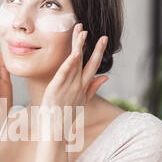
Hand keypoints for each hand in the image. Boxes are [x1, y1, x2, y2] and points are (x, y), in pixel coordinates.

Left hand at [40, 23, 108, 137]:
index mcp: (83, 87)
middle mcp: (78, 85)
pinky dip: (69, 63)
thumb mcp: (82, 101)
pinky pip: (64, 73)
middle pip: (87, 62)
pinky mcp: (57, 88)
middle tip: (100, 32)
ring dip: (79, 46)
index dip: (98, 51)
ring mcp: (68, 86)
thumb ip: (93, 88)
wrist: (55, 130)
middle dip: (94, 46)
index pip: (93, 66)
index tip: (103, 38)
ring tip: (82, 32)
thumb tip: (106, 76)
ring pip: (75, 62)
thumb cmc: (66, 115)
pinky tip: (74, 53)